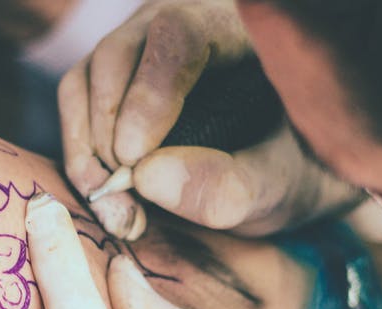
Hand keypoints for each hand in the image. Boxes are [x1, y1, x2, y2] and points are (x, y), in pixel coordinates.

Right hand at [59, 0, 360, 237]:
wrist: (298, 175)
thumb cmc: (303, 169)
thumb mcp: (284, 187)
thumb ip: (232, 185)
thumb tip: (145, 177)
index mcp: (240, 26)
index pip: (178, 35)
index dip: (149, 95)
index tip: (134, 159)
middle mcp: (184, 24)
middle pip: (118, 55)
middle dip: (108, 133)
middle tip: (123, 204)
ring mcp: (145, 50)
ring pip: (87, 78)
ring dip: (87, 150)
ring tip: (117, 212)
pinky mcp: (119, 84)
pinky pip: (78, 105)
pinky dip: (82, 155)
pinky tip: (109, 201)